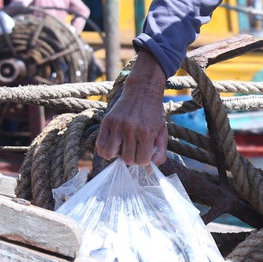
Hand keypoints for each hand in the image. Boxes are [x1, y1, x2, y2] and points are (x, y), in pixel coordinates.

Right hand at [94, 51, 168, 165]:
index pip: (142, 161)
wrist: (142, 91)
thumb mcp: (162, 132)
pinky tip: (114, 145)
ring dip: (117, 154)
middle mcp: (131, 128)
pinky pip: (100, 146)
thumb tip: (149, 169)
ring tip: (123, 147)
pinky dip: (105, 150)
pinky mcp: (107, 121)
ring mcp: (117, 125)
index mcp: (147, 132)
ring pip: (110, 154)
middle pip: (127, 159)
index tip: (144, 152)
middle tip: (134, 148)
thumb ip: (160, 152)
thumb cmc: (153, 115)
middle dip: (132, 157)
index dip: (143, 160)